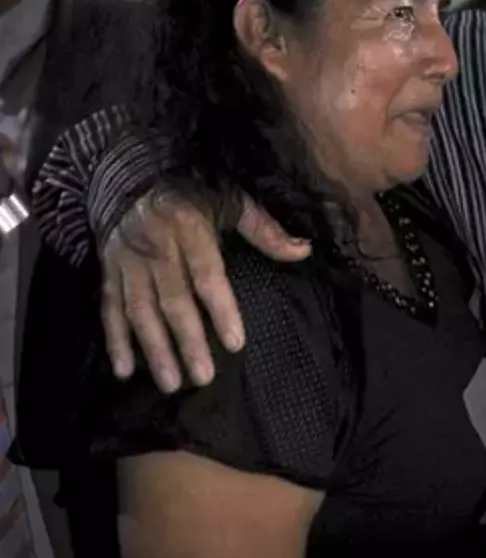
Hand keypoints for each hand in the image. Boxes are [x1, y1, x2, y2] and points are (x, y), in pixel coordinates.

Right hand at [102, 189, 309, 391]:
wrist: (128, 174)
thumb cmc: (192, 190)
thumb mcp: (231, 200)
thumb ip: (265, 229)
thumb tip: (304, 250)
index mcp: (189, 228)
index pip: (207, 275)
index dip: (221, 310)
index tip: (235, 342)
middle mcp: (155, 247)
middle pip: (173, 301)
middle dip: (188, 342)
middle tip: (204, 378)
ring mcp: (127, 261)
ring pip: (139, 311)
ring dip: (154, 350)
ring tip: (171, 384)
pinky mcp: (108, 270)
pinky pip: (110, 309)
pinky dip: (115, 341)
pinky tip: (124, 371)